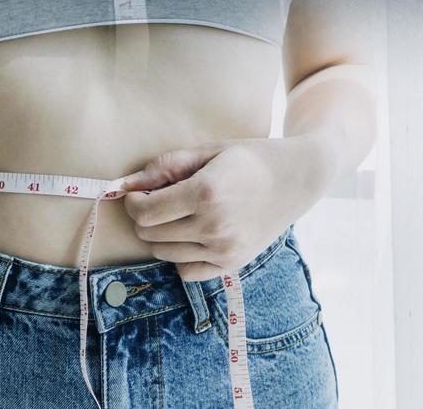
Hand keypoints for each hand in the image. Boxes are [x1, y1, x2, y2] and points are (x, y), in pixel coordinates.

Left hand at [117, 136, 329, 281]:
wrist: (297, 178)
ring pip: (165, 254)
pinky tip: (191, 235)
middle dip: (144, 217)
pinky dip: (180, 256)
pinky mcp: (232, 264)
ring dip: (161, 235)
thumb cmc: (250, 159)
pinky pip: (187, 271)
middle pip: (150, 235)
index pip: (144, 213)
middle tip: (158, 200)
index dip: (132, 202)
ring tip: (178, 214)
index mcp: (205, 194)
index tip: (138, 192)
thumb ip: (165, 166)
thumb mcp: (208, 151)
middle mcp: (214, 227)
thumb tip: (126, 183)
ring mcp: (224, 250)